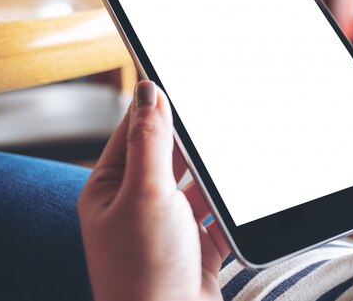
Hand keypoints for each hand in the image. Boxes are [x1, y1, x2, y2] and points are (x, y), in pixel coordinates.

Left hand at [77, 81, 229, 300]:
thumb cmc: (145, 270)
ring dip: (213, 176)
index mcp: (110, 190)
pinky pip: (216, 215)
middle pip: (168, 158)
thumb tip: (148, 91)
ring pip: (195, 187)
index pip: (132, 133)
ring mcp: (168, 228)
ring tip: (234, 154)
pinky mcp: (196, 247)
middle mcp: (137, 207)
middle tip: (217, 116)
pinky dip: (229, 207)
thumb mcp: (146, 193)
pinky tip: (242, 196)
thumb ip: (151, 141)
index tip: (181, 82)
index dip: (155, 107)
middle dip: (192, 142)